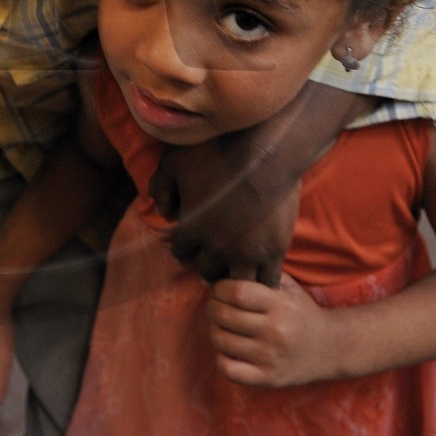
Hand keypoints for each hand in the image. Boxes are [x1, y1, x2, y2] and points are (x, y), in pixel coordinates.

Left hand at [150, 139, 301, 285]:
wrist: (266, 152)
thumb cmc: (217, 151)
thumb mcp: (174, 161)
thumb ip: (161, 187)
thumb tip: (164, 212)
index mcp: (191, 229)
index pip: (181, 253)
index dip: (186, 246)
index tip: (194, 239)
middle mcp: (216, 248)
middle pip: (207, 271)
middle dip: (207, 263)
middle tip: (216, 253)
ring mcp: (247, 253)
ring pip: (236, 283)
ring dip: (233, 276)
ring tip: (238, 267)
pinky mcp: (274, 252)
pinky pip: (267, 283)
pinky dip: (263, 282)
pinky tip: (262, 273)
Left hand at [208, 273, 338, 387]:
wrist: (330, 348)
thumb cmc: (301, 312)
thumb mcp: (288, 287)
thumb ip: (262, 273)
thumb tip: (226, 265)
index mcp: (281, 304)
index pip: (237, 291)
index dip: (221, 288)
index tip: (221, 289)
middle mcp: (275, 331)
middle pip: (224, 315)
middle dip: (212, 307)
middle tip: (216, 306)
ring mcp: (270, 357)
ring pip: (221, 340)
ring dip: (214, 331)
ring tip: (222, 326)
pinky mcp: (266, 378)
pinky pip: (228, 370)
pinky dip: (221, 359)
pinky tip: (228, 351)